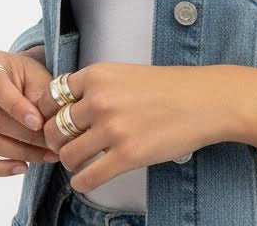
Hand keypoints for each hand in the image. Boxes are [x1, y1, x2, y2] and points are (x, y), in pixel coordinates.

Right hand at [0, 49, 62, 176]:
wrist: (13, 80)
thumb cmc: (28, 77)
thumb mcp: (37, 77)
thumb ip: (39, 97)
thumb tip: (43, 126)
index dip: (17, 108)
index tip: (39, 123)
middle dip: (25, 135)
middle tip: (52, 144)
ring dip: (19, 153)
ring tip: (47, 156)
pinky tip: (23, 167)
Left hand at [36, 62, 217, 192]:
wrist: (205, 100)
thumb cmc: (170, 87)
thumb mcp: (126, 74)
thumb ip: (97, 87)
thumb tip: (68, 110)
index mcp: (98, 74)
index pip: (52, 97)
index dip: (51, 113)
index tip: (59, 123)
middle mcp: (100, 99)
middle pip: (54, 128)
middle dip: (59, 140)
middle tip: (71, 146)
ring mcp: (112, 128)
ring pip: (67, 155)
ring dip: (72, 162)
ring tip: (84, 161)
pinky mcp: (127, 155)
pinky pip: (86, 178)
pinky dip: (83, 182)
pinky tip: (91, 177)